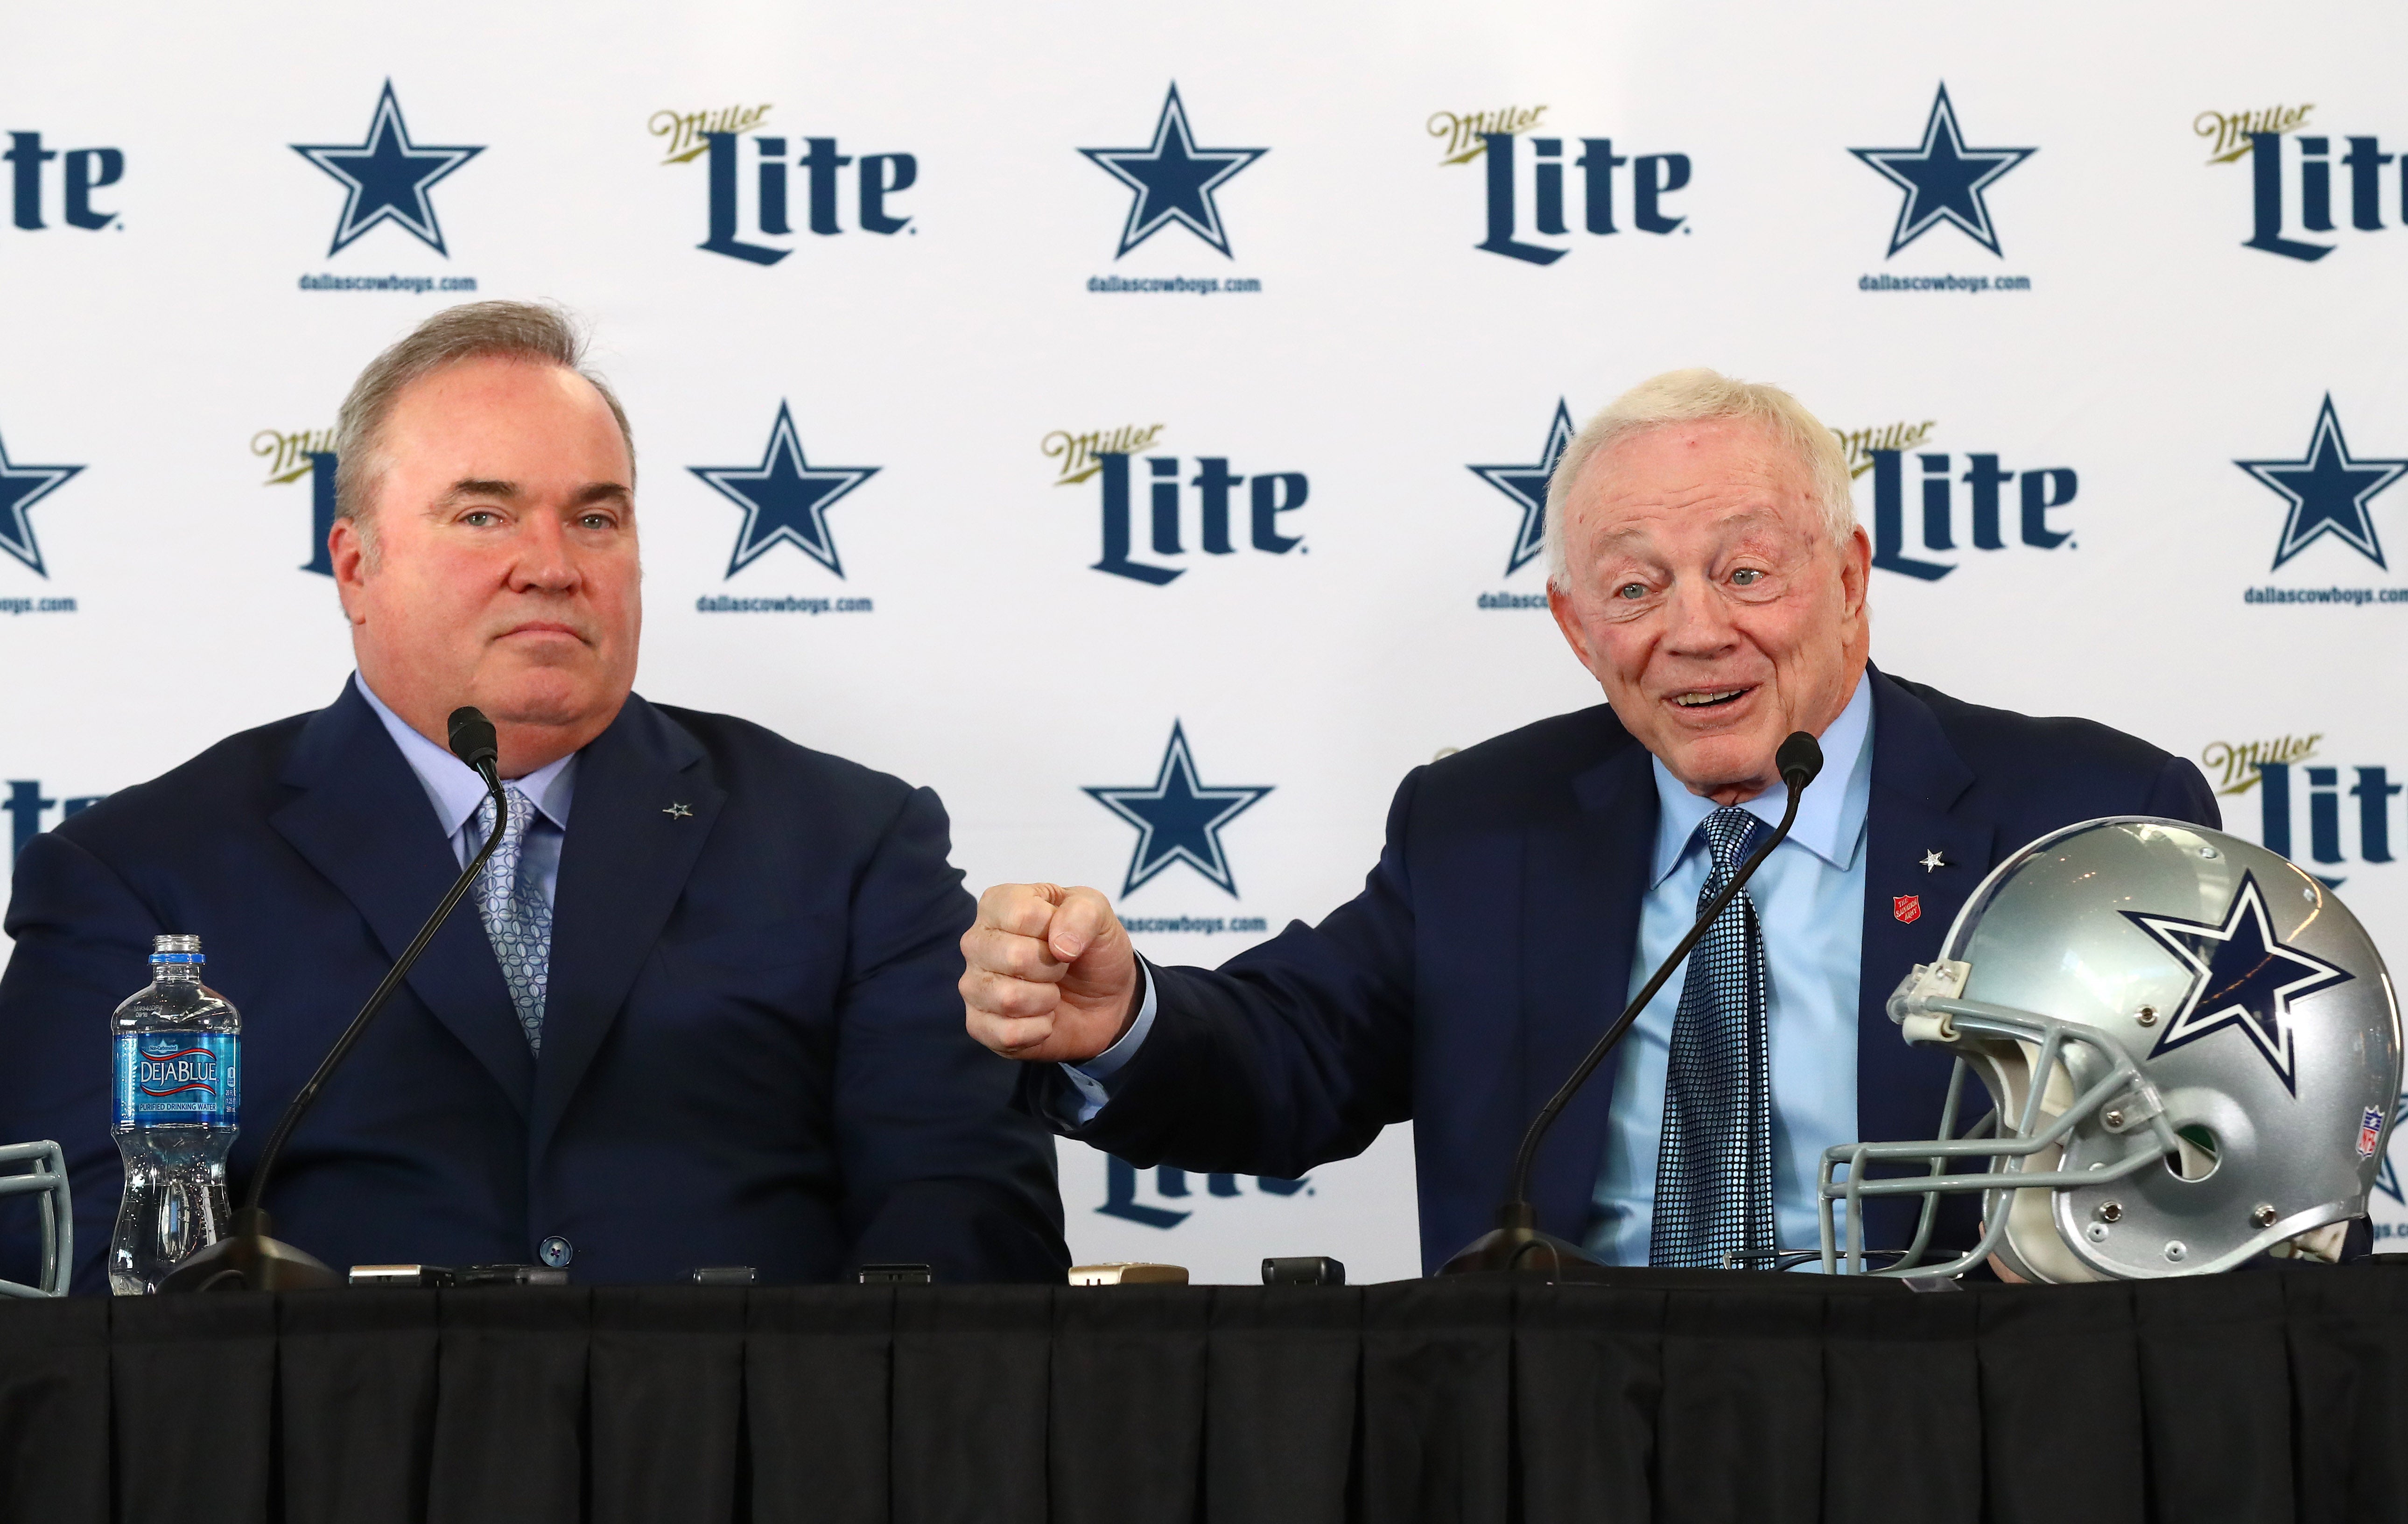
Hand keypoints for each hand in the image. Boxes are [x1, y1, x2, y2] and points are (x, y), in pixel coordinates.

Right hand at [961, 883, 1138, 1063]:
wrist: (1104, 997)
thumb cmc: (1091, 948)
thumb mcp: (1099, 915)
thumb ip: (1083, 913)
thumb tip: (1060, 946)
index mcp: (998, 904)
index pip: (1022, 915)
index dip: (1057, 931)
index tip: (1065, 936)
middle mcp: (977, 942)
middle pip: (1014, 957)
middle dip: (1054, 968)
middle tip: (1061, 967)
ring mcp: (973, 985)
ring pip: (1009, 999)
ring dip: (1047, 1000)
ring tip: (1051, 991)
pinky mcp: (979, 1025)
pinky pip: (1007, 1034)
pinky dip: (1039, 1029)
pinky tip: (1044, 1017)